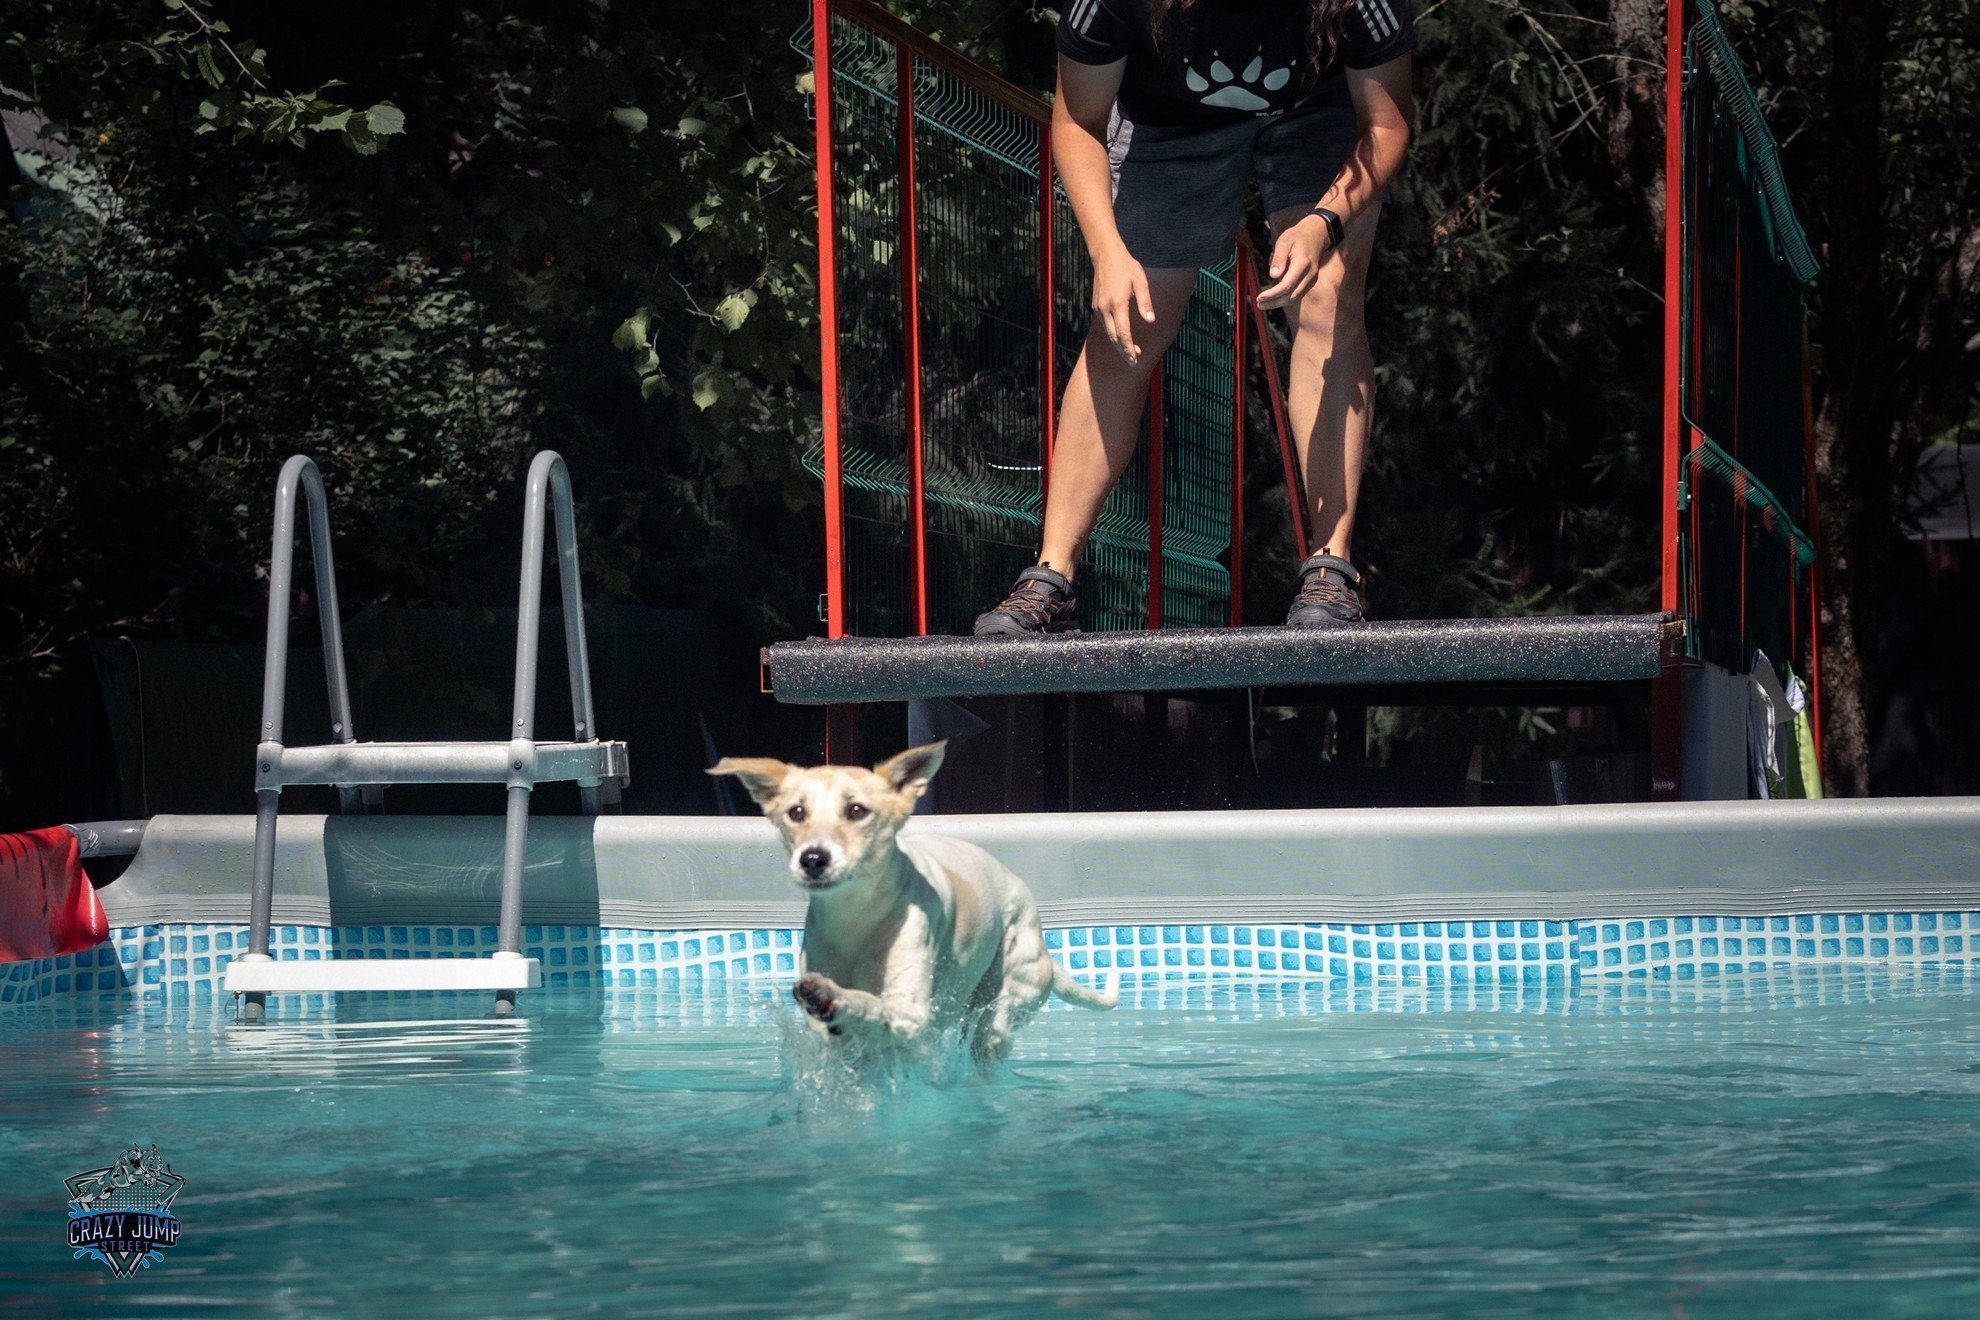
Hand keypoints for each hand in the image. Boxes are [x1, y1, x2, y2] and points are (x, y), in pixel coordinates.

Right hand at [1091, 246, 1155, 364]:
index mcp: (1117, 303)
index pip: (1123, 332)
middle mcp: (1105, 308)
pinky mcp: (1096, 306)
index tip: (1135, 358)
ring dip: (1119, 344)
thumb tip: (1150, 321)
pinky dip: (1113, 335)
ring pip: (1108, 333)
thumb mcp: (1140, 282)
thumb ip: (1145, 302)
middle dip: (1123, 351)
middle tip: (1133, 362)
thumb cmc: (1126, 266)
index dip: (1129, 347)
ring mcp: (1098, 308)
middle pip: (1113, 337)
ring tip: (1131, 353)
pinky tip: (1122, 338)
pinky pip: (1105, 325)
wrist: (1105, 255)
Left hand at [1257, 214, 1333, 309]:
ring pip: (1295, 298)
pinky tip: (1274, 299)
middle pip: (1291, 296)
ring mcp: (1312, 279)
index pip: (1287, 285)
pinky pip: (1297, 294)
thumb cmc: (1298, 236)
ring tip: (1263, 304)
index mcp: (1303, 264)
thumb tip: (1273, 275)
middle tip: (1259, 304)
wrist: (1316, 234)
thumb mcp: (1284, 242)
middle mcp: (1310, 274)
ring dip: (1278, 303)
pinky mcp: (1310, 282)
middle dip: (1274, 302)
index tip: (1260, 297)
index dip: (1273, 294)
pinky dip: (1285, 299)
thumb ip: (1278, 259)